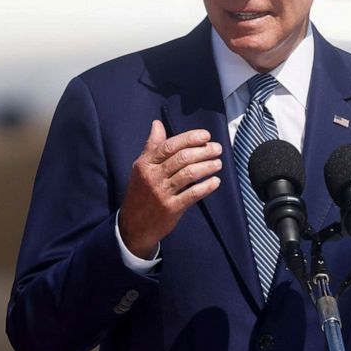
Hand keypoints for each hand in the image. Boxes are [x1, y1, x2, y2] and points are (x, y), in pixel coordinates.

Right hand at [118, 120, 222, 258]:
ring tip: (218, 163)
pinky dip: (206, 186)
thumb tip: (157, 124)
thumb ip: (152, 146)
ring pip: (189, 174)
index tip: (206, 135)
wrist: (133, 226)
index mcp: (146, 164)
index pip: (170, 146)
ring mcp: (161, 193)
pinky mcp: (171, 208)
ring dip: (207, 166)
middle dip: (203, 151)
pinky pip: (192, 194)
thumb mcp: (141, 168)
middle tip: (217, 148)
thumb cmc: (140, 193)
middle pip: (182, 158)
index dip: (190, 138)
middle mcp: (153, 177)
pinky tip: (215, 181)